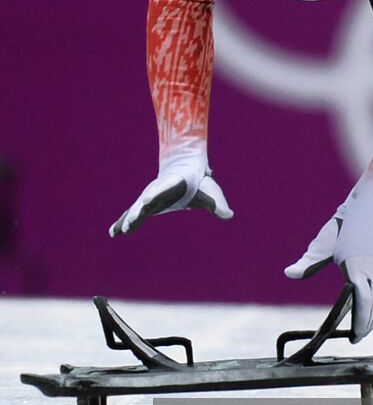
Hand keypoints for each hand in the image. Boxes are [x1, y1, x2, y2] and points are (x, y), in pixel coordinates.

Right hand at [109, 160, 232, 236]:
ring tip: (119, 231)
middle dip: (138, 211)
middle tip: (132, 221)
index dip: (156, 193)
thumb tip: (229, 215)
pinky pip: (132, 214)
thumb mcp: (210, 191)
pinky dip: (122, 222)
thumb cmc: (199, 183)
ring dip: (128, 219)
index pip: (163, 188)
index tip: (147, 199)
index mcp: (172, 184)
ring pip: (136, 209)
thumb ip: (217, 203)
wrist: (185, 171)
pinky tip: (112, 233)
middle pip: (146, 201)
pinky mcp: (145, 206)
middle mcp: (157, 191)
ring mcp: (149, 198)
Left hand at [284, 215, 372, 341]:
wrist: (366, 212)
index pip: (362, 300)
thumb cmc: (342, 229)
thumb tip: (289, 273)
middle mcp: (372, 271)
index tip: (354, 334)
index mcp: (356, 267)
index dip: (360, 320)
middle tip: (356, 339)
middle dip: (366, 325)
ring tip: (363, 331)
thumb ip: (307, 263)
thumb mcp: (322, 245)